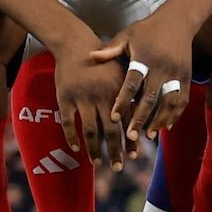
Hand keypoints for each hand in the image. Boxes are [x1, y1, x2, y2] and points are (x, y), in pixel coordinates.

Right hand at [51, 41, 129, 165]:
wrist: (75, 44)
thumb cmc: (103, 61)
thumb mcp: (121, 72)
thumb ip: (131, 94)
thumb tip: (146, 116)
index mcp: (119, 91)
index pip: (129, 121)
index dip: (132, 140)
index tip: (136, 156)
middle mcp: (102, 96)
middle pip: (111, 131)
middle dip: (116, 151)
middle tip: (119, 167)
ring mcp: (82, 98)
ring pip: (90, 131)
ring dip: (94, 149)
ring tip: (98, 163)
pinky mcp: (65, 98)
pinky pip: (68, 123)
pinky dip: (71, 137)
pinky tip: (76, 149)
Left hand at [97, 15, 198, 145]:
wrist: (178, 20)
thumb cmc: (147, 29)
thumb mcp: (128, 35)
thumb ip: (111, 49)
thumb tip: (91, 57)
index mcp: (144, 57)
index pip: (132, 83)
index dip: (123, 100)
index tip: (113, 117)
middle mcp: (161, 67)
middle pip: (151, 97)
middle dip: (140, 118)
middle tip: (130, 136)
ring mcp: (176, 73)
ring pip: (169, 102)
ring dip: (159, 120)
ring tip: (149, 136)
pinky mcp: (186, 77)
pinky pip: (181, 99)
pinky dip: (175, 114)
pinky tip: (166, 127)